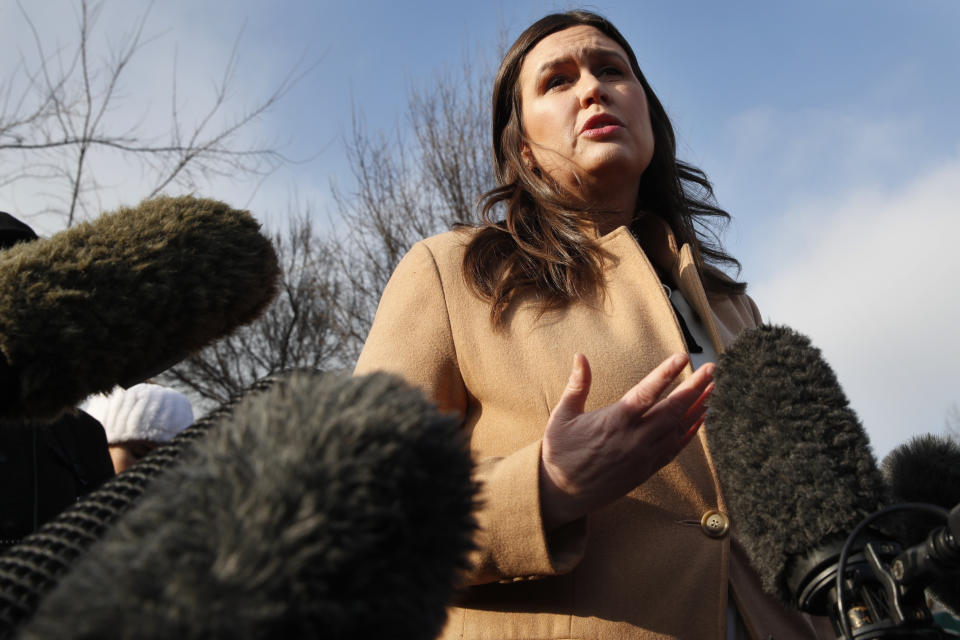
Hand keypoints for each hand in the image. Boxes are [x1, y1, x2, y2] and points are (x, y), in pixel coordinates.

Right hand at [539, 353, 713, 530]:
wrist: (562, 493)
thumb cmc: (560, 452)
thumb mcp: (563, 415)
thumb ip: (577, 385)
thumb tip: (580, 356)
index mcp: (614, 421)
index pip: (647, 392)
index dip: (666, 374)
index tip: (683, 357)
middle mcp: (633, 439)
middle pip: (672, 410)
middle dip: (695, 387)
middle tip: (712, 369)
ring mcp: (643, 456)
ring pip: (678, 429)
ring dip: (698, 408)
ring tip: (714, 389)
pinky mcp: (646, 470)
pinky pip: (675, 449)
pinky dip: (691, 433)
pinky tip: (701, 418)